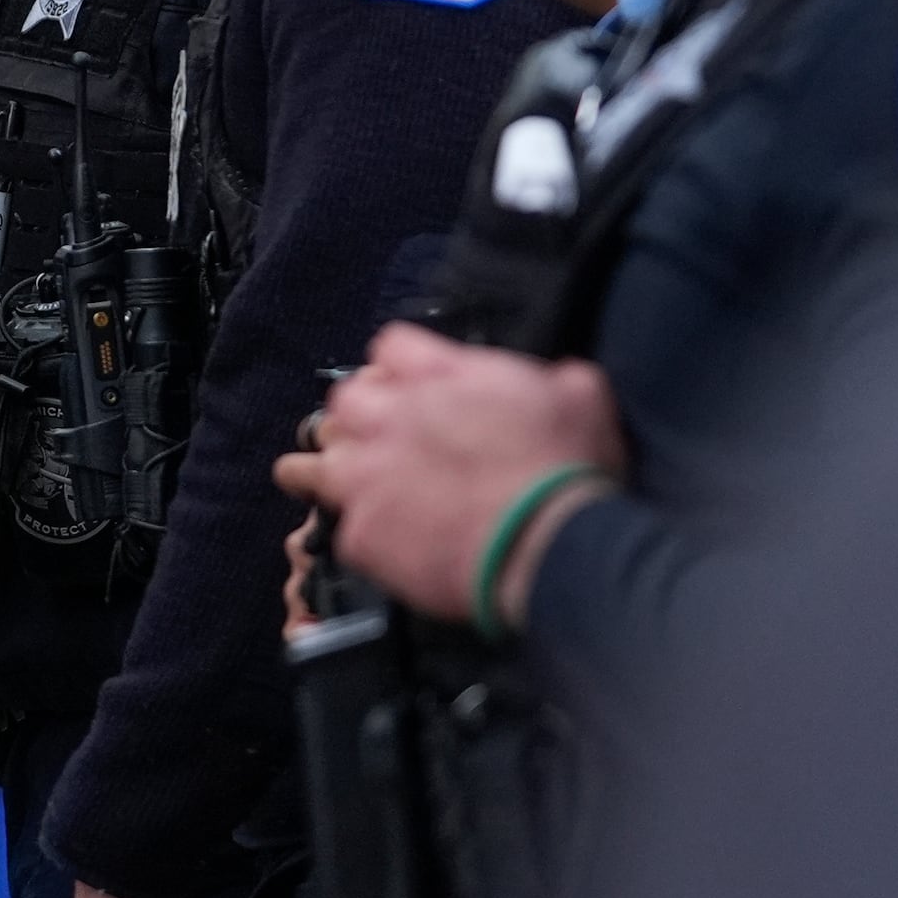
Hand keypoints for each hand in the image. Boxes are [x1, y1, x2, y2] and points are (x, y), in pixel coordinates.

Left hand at [273, 323, 624, 624]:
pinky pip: (338, 526)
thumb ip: (551, 379)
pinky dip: (355, 530)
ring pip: (317, 460)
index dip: (400, 368)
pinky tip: (364, 536)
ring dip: (330, 467)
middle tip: (382, 437)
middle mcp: (389, 417)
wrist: (552, 550)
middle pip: (345, 399)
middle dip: (361, 415)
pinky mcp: (362, 531)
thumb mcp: (579, 399)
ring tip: (338, 479)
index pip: (393, 347)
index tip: (411, 386)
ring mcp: (367, 476)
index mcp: (439, 376)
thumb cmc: (570, 472)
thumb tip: (557, 379)